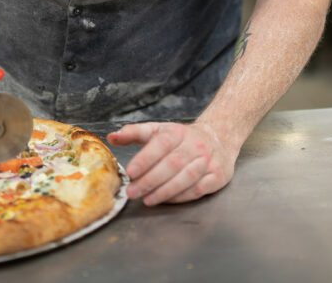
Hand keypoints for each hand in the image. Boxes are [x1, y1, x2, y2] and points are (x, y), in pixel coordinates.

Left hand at [107, 121, 236, 205]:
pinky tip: (168, 200)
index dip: (145, 159)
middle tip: (133, 192)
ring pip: (186, 177)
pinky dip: (182, 196)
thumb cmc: (182, 138)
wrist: (219, 137)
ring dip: (166, 191)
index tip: (130, 172)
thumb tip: (112, 137)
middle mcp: (195, 145)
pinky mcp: (217, 176)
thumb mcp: (159, 130)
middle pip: (172, 164)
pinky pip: (199, 189)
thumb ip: (135, 133)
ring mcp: (208, 161)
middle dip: (151, 180)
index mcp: (178, 132)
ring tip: (148, 200)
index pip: (161, 145)